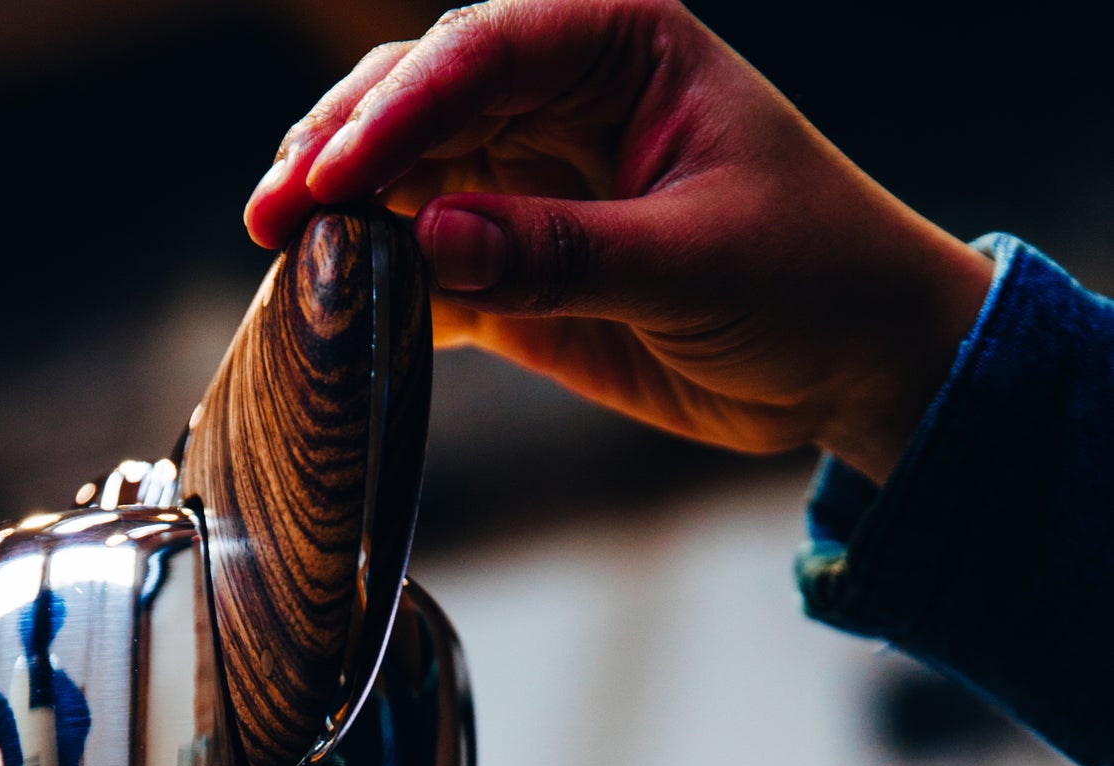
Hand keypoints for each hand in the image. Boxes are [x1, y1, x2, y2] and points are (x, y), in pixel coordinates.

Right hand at [245, 1, 991, 484]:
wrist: (852, 362)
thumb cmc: (812, 276)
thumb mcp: (697, 262)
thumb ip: (565, 252)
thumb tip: (435, 242)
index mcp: (619, 45)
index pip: (481, 52)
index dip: (397, 110)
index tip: (331, 175)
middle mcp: (562, 98)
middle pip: (419, 98)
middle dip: (340, 148)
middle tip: (271, 212)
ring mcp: (531, 183)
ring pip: (406, 178)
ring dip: (340, 215)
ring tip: (277, 256)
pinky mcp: (517, 268)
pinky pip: (425, 266)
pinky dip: (375, 285)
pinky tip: (325, 308)